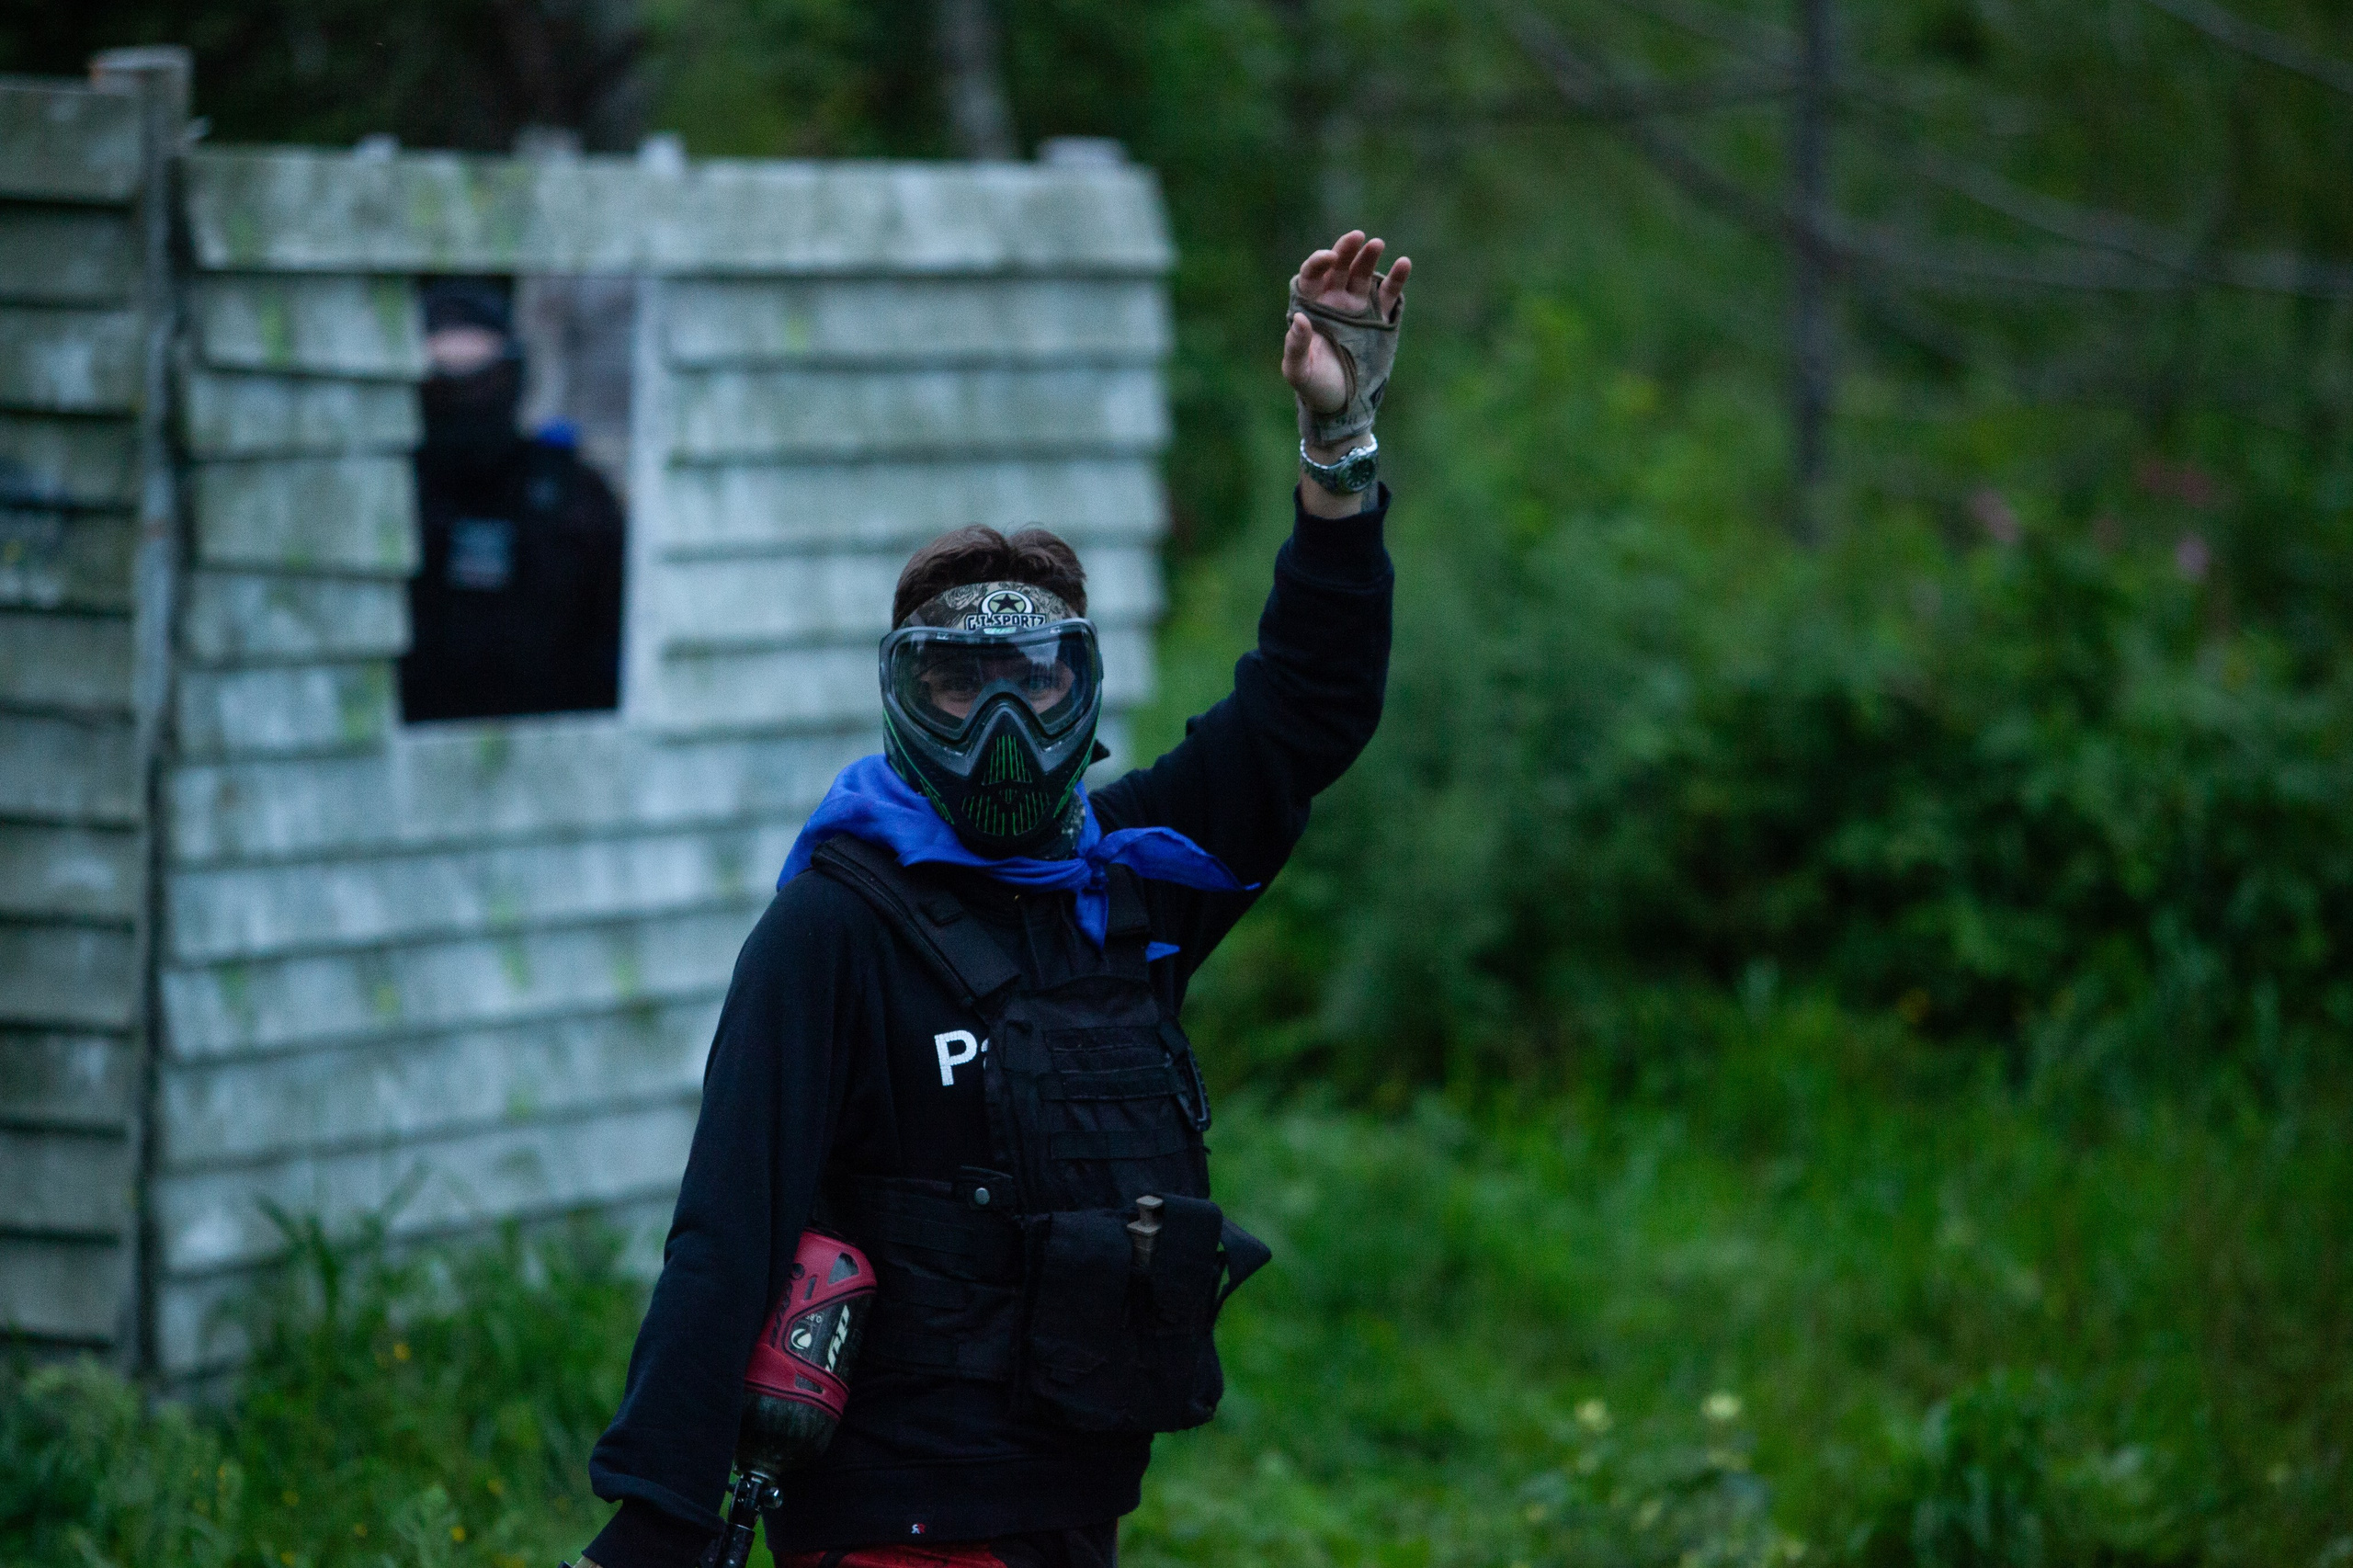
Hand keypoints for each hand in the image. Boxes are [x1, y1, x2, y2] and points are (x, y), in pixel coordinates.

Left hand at [1281, 230, 1411, 419]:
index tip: (1329, 258)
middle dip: (1345, 250)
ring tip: (1377, 244)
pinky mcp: (1379, 318)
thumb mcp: (1299, 372)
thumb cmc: (1314, 387)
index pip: (1312, 275)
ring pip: (1362, 274)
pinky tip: (1403, 264)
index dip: (1318, 262)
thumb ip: (1295, 347)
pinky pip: (1388, 293)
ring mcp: (1357, 307)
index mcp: (1310, 307)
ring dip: (1369, 258)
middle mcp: (1333, 301)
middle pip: (1338, 268)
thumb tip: (1299, 319)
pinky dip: (1396, 277)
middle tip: (1357, 237)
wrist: (1341, 404)